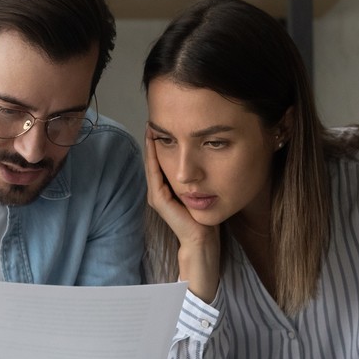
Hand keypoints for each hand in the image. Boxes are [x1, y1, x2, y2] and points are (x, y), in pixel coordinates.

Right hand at [144, 132, 220, 300]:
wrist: (203, 243)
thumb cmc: (206, 220)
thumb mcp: (203, 192)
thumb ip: (200, 178)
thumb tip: (208, 155)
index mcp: (168, 189)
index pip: (162, 160)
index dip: (163, 141)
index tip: (164, 121)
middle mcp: (159, 191)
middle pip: (154, 159)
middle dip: (154, 139)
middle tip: (155, 116)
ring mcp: (157, 195)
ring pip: (152, 163)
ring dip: (151, 144)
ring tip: (152, 124)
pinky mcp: (160, 200)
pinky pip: (155, 172)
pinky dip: (153, 156)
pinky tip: (155, 141)